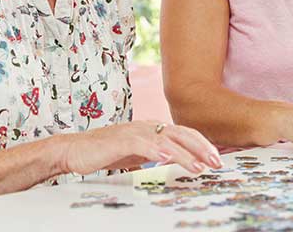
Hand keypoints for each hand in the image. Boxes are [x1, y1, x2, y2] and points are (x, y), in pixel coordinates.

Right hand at [61, 121, 222, 175]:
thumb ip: (156, 153)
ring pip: (165, 139)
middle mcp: (146, 126)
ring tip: (198, 166)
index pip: (184, 134)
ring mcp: (134, 131)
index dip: (201, 145)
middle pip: (181, 133)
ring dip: (184, 153)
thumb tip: (176, 160)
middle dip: (201, 147)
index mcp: (152, 129)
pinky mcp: (119, 139)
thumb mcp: (138, 153)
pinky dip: (155, 149)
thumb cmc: (106, 151)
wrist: (76, 149)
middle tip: (216, 162)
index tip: (215, 159)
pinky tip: (166, 157)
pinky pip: (141, 143)